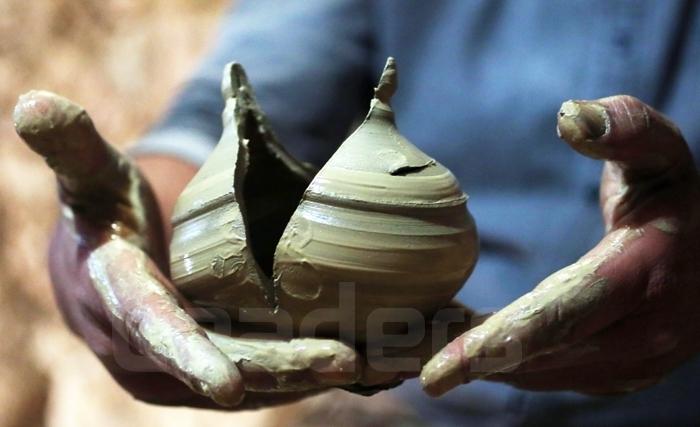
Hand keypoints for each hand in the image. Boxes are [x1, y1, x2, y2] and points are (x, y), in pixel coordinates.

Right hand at [13, 91, 361, 408]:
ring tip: (372, 367)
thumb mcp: (91, 178)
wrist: (105, 261)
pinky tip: (354, 365)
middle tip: (346, 358)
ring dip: (304, 378)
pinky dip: (301, 375)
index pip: (152, 331)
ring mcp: (181, 367)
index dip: (187, 356)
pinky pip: (259, 379)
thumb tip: (35, 104)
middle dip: (281, 367)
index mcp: (118, 300)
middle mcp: (146, 350)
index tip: (228, 385)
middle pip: (219, 364)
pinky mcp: (209, 367)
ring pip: (248, 382)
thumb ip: (72, 149)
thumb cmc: (104, 213)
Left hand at [421, 95, 699, 395]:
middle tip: (397, 357)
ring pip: (538, 374)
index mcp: (643, 275)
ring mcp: (632, 363)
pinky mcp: (617, 372)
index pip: (558, 316)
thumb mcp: (661, 152)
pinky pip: (548, 374)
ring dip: (477, 366)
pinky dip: (503, 364)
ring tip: (415, 350)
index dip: (494, 344)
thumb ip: (624, 128)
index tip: (435, 373)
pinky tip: (460, 346)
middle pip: (537, 359)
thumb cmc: (676, 195)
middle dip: (464, 363)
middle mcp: (642, 335)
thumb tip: (570, 116)